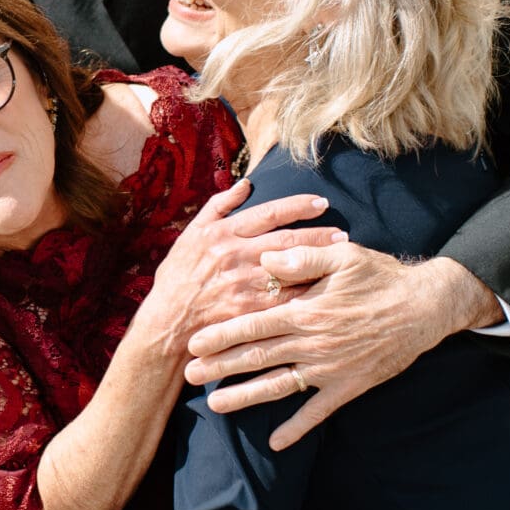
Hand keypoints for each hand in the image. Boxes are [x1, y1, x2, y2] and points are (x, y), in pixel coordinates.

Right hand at [139, 182, 341, 357]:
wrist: (167, 324)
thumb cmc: (177, 279)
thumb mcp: (190, 235)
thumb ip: (218, 207)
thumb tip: (247, 184)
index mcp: (222, 234)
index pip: (269, 213)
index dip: (298, 205)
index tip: (322, 202)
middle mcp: (235, 256)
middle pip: (287, 240)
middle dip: (318, 234)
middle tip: (343, 233)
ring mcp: (244, 284)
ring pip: (290, 268)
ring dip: (319, 262)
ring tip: (342, 257)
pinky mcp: (250, 311)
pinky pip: (286, 299)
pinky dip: (307, 292)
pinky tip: (326, 289)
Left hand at [185, 250, 498, 450]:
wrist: (426, 307)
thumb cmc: (381, 277)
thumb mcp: (342, 256)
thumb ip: (301, 258)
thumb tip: (264, 258)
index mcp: (307, 311)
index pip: (254, 324)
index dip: (222, 334)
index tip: (194, 342)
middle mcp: (313, 343)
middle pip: (257, 358)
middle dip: (220, 368)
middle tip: (188, 375)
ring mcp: (329, 369)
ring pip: (278, 387)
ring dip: (245, 398)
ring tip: (215, 406)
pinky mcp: (348, 386)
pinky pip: (317, 412)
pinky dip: (296, 429)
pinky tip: (275, 443)